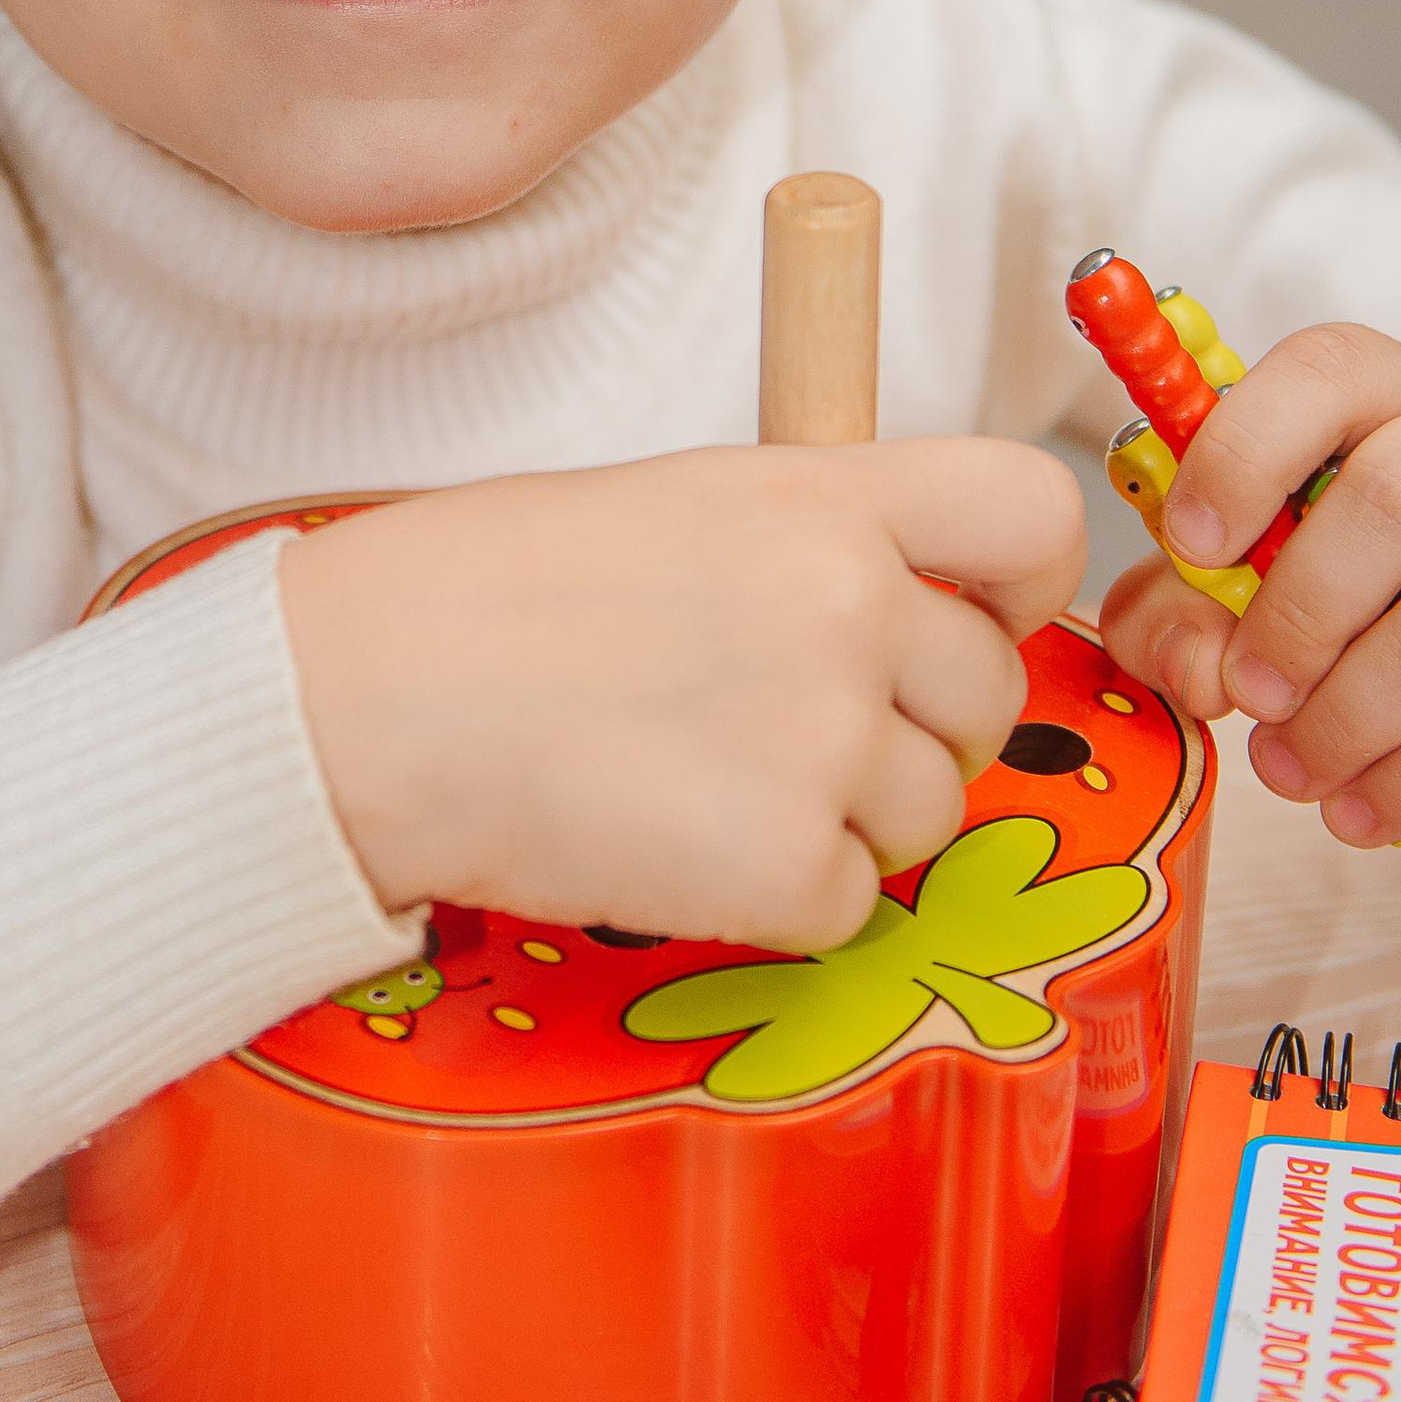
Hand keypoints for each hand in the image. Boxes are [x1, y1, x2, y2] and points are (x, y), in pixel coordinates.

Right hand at [280, 442, 1084, 953]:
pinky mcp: (786, 864)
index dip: (1024, 582)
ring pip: (932, 812)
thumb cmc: (484, 595)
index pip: (1032, 510)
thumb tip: (898, 613)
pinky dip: (779, 901)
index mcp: (822, 495)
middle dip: (917, 731)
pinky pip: (851, 906)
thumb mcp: (676, 502)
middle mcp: (850, 603)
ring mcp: (826, 736)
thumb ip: (808, 542)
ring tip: (709, 786)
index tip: (975, 617)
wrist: (368, 694)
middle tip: (791, 735)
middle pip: (992, 693)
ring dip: (846, 822)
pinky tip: (678, 846)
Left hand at [1097, 325, 1400, 846]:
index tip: (1190, 543)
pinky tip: (1365, 808)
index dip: (1244, 452)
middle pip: (1395, 499)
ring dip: (1346, 724)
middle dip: (1297, 617)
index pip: (1329, 371)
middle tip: (1250, 696)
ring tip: (1292, 772)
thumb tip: (1198, 671)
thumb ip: (1188, 610)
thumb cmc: (1363, 592)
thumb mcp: (1253, 579)